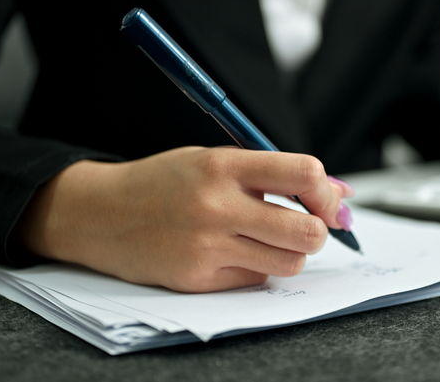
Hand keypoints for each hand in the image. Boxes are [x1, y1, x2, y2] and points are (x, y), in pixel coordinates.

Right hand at [16, 146, 353, 292]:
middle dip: (320, 231)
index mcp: (224, 165)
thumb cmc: (165, 182)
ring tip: (267, 238)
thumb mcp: (216, 159)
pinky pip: (255, 280)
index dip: (326, 191)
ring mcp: (207, 247)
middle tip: (309, 226)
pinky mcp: (197, 279)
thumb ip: (274, 173)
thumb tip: (339, 193)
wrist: (100, 213)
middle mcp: (217, 206)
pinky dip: (256, 267)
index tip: (326, 199)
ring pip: (289, 262)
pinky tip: (233, 252)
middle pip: (307, 231)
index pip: (303, 173)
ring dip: (290, 253)